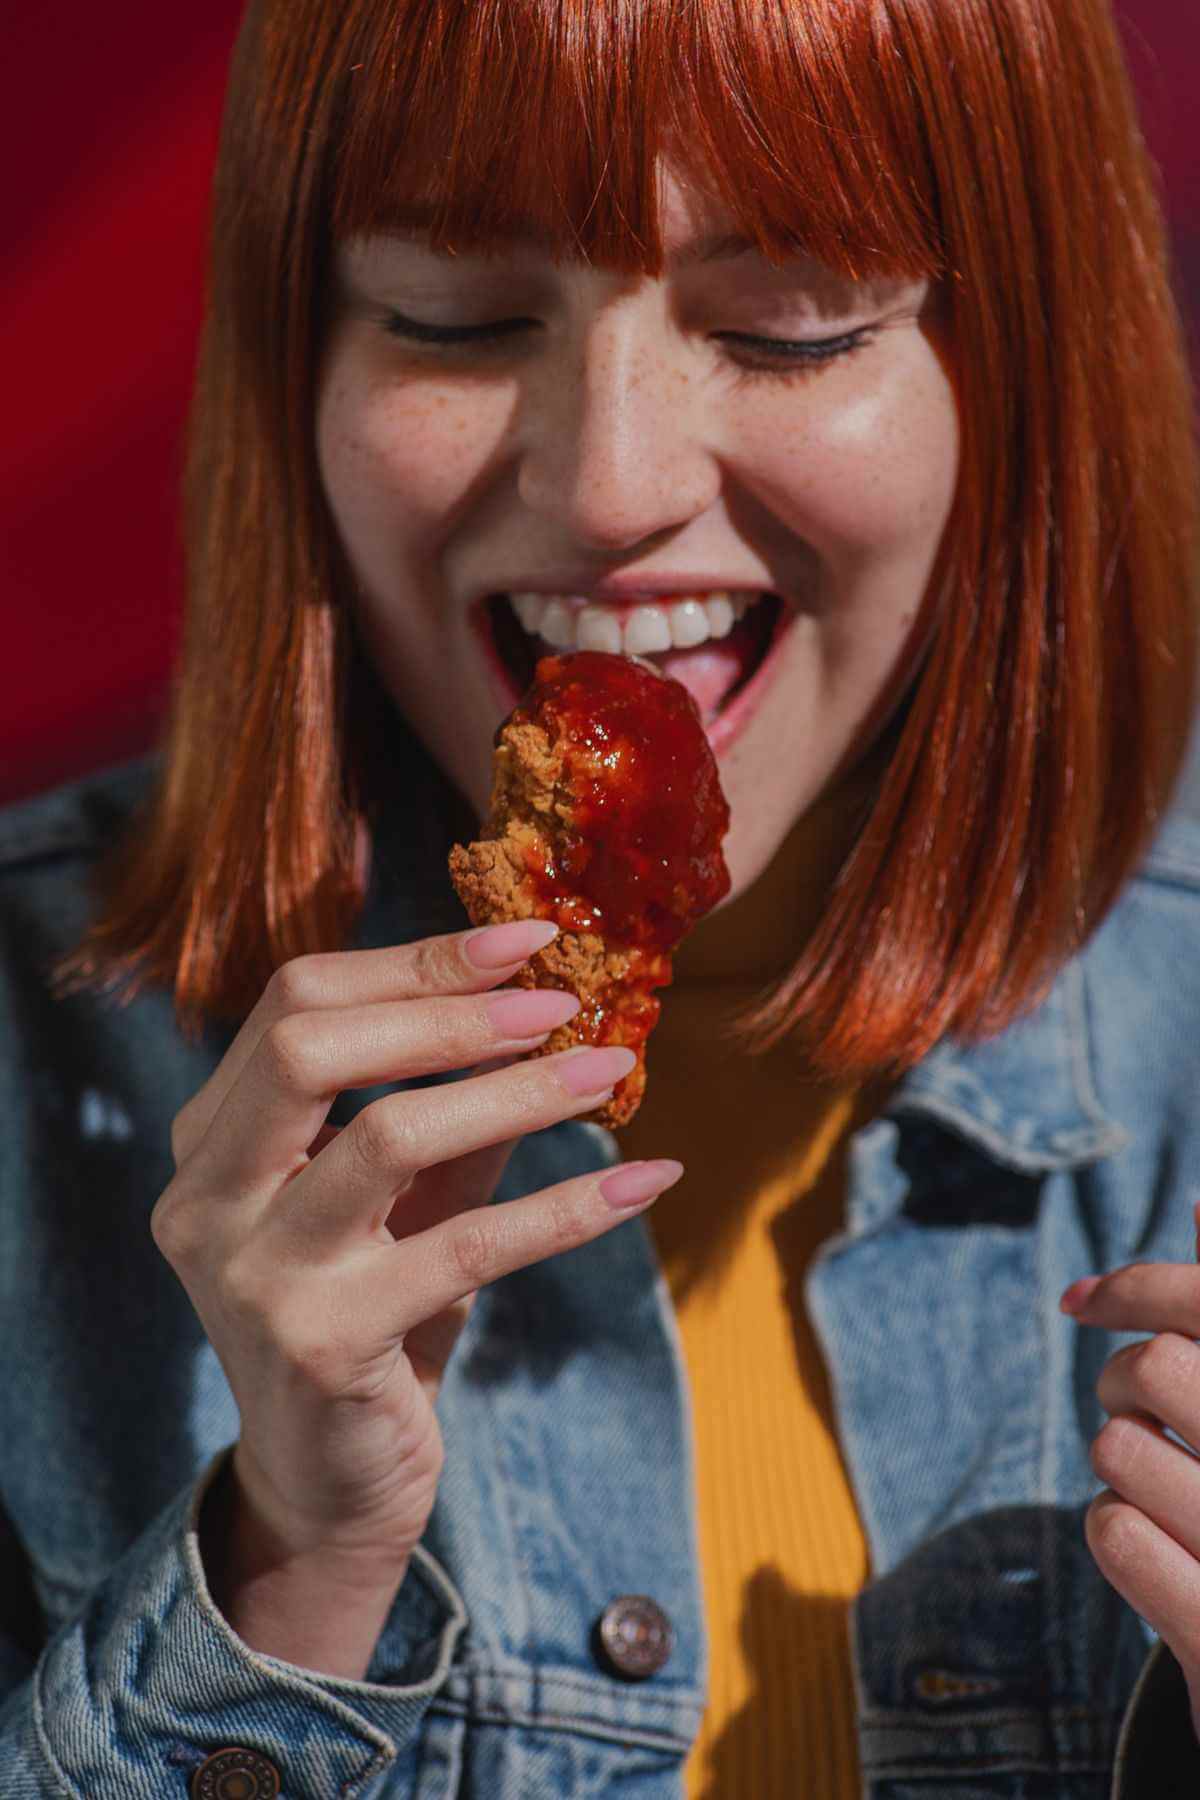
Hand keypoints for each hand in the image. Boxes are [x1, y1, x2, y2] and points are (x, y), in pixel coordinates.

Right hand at [152, 919, 680, 1573]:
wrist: (326, 1486)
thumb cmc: (369, 1318)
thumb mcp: (404, 1197)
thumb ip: (452, 1105)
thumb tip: (549, 1006)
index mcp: (212, 1140)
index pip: (297, 1002)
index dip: (416, 960)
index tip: (527, 939)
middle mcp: (208, 1197)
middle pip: (311, 1048)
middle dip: (448, 1013)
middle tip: (561, 1002)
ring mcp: (253, 1273)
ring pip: (389, 1135)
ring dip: (516, 1093)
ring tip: (609, 1072)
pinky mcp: (320, 1342)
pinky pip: (464, 1248)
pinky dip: (564, 1208)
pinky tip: (642, 1181)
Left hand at [1061, 1201, 1199, 1737]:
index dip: (1132, 1287)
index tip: (1078, 1301)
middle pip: (1155, 1368)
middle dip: (1121, 1382)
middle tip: (1137, 1409)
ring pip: (1120, 1448)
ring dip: (1121, 1463)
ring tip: (1165, 1489)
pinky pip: (1113, 1533)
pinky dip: (1117, 1532)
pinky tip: (1157, 1550)